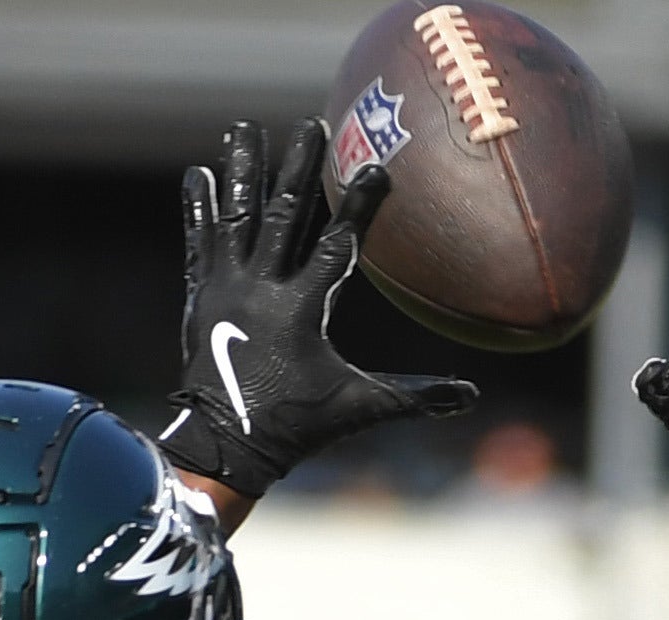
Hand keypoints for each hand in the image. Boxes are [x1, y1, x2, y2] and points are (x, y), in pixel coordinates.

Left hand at [162, 119, 479, 507]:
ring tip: (243, 129)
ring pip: (237, 216)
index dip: (359, 206)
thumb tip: (470, 396)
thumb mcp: (359, 408)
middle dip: (298, 168)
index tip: (375, 170)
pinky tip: (198, 173)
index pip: (337, 245)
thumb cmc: (296, 427)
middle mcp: (261, 287)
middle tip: (309, 126)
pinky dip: (199, 207)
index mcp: (302, 309)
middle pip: (284, 214)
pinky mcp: (202, 294)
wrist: (224, 443)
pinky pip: (201, 241)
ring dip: (242, 171)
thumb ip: (414, 397)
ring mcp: (227, 286)